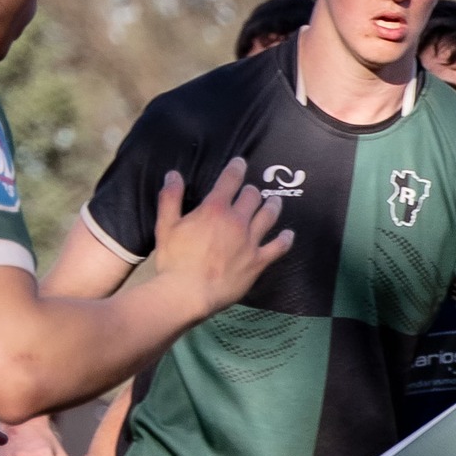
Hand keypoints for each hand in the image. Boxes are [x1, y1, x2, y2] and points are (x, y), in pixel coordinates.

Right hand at [152, 157, 292, 316]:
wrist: (188, 292)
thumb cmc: (174, 260)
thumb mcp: (166, 226)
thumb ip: (171, 199)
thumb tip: (174, 175)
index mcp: (214, 209)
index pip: (230, 180)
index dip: (236, 168)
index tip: (241, 162)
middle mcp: (237, 221)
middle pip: (252, 197)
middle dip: (252, 191)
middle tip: (252, 191)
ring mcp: (251, 241)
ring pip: (269, 216)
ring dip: (273, 205)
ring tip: (276, 200)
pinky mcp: (259, 261)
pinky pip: (279, 247)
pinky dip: (286, 239)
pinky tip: (289, 235)